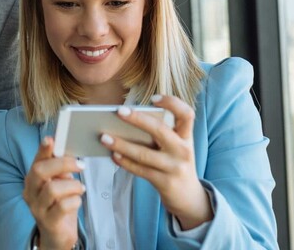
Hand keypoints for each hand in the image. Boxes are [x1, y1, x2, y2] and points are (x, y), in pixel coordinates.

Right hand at [23, 137, 83, 249]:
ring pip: (53, 189)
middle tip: (80, 165)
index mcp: (33, 180)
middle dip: (63, 164)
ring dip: (73, 185)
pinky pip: (63, 206)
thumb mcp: (59, 183)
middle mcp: (31, 193)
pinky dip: (75, 200)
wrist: (56, 235)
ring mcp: (37, 208)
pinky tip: (77, 201)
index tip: (51, 139)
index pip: (36, 161)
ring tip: (80, 188)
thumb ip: (60, 169)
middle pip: (40, 171)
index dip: (43, 149)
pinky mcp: (48, 222)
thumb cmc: (59, 205)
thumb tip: (65, 151)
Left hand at [102, 96, 211, 228]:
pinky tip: (112, 155)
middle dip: (138, 119)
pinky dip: (125, 162)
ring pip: (144, 154)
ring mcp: (175, 167)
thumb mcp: (175, 146)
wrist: (189, 196)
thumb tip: (127, 122)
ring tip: (104, 137)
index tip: (154, 98)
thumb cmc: (175, 163)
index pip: (186, 114)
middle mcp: (183, 150)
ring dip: (122, 145)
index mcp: (186, 136)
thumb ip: (160, 134)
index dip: (172, 103)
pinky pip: (140, 170)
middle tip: (119, 111)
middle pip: (160, 130)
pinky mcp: (164, 182)